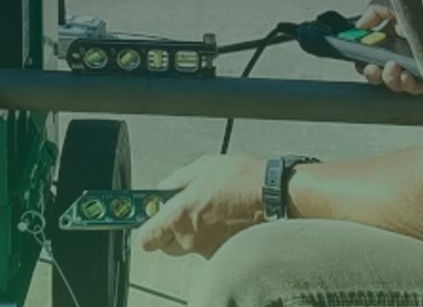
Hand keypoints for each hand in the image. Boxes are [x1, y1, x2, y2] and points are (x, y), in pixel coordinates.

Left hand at [133, 154, 266, 256]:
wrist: (276, 197)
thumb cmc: (243, 179)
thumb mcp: (203, 166)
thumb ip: (176, 180)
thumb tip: (162, 187)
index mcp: (179, 215)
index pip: (146, 238)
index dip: (147, 230)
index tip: (150, 221)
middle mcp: (190, 238)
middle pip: (166, 245)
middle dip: (173, 231)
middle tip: (188, 211)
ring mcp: (208, 250)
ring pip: (190, 246)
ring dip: (196, 233)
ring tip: (215, 211)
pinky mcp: (224, 255)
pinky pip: (210, 248)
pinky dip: (215, 238)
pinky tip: (228, 220)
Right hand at [356, 0, 422, 94]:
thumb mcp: (397, 1)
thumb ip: (375, 10)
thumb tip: (360, 26)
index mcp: (392, 36)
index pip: (370, 55)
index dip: (362, 60)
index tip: (360, 58)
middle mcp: (402, 52)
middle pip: (379, 73)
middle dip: (373, 73)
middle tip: (373, 68)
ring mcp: (416, 65)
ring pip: (395, 82)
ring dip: (389, 78)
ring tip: (393, 67)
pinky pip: (414, 87)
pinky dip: (407, 84)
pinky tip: (407, 76)